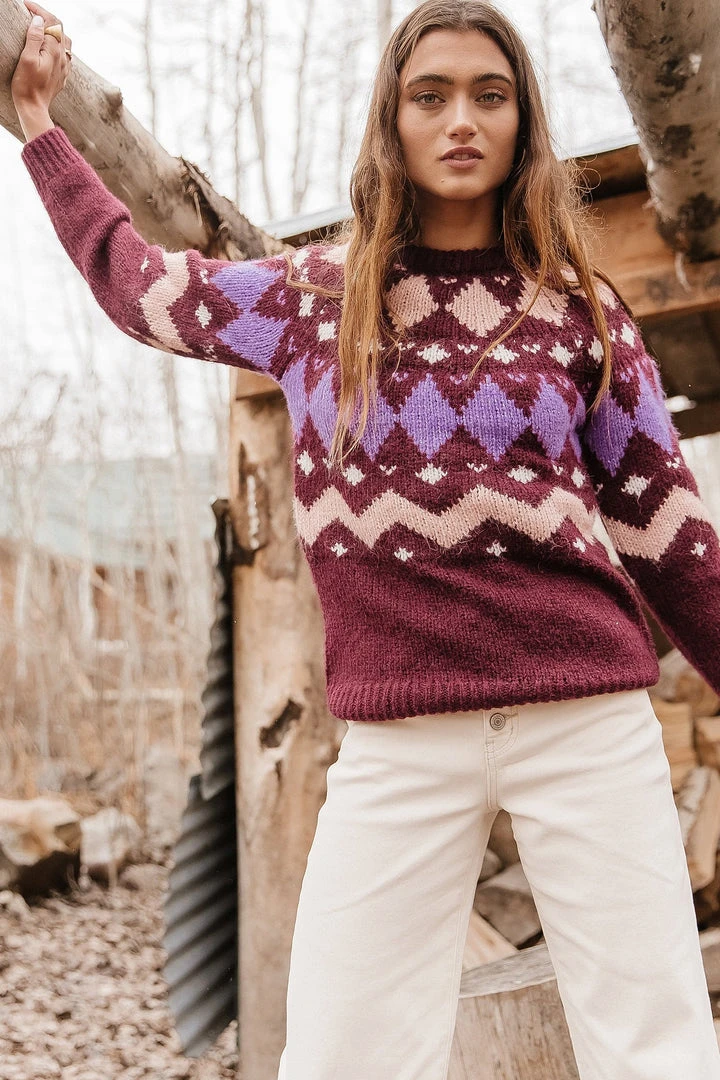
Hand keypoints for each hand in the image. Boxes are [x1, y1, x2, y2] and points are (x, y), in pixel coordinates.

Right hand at [11, 1, 72, 139]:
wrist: (34, 109)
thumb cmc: (27, 85)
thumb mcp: (27, 59)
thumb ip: (34, 38)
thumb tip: (39, 20)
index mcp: (55, 51)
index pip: (51, 22)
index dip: (39, 10)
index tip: (26, 6)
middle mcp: (63, 58)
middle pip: (60, 29)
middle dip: (46, 18)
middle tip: (31, 14)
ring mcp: (64, 67)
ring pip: (65, 41)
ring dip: (54, 31)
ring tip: (40, 27)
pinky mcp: (62, 75)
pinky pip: (65, 54)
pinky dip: (57, 44)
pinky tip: (49, 47)